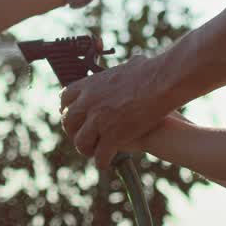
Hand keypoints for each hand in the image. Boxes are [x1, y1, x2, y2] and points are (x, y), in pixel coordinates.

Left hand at [59, 55, 173, 169]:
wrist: (161, 83)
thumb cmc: (150, 71)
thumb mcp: (127, 65)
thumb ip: (123, 71)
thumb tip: (134, 63)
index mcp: (89, 85)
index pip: (65, 98)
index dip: (68, 109)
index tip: (75, 116)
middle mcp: (88, 103)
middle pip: (68, 122)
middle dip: (73, 131)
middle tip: (83, 136)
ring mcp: (98, 120)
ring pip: (80, 142)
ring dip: (86, 148)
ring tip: (94, 152)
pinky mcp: (112, 136)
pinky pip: (100, 155)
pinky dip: (102, 161)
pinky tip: (106, 162)